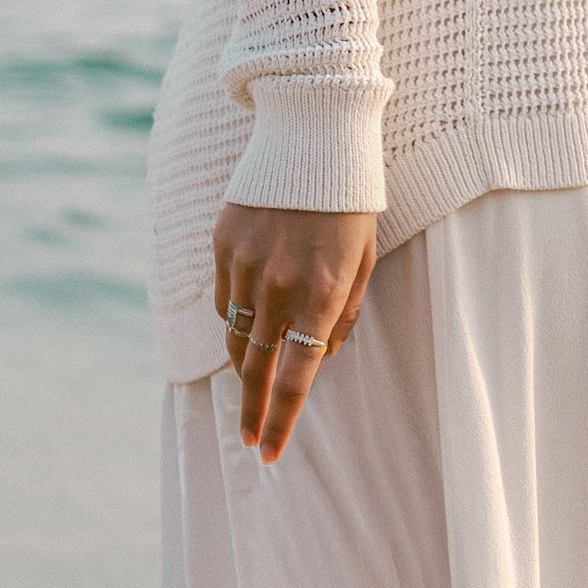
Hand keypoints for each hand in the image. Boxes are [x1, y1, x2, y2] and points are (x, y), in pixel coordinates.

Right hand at [213, 205, 377, 462]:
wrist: (314, 136)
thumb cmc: (351, 205)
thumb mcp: (364, 263)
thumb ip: (344, 317)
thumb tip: (320, 359)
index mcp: (322, 297)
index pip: (296, 378)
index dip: (281, 420)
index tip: (269, 451)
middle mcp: (278, 287)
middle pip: (255, 369)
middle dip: (251, 411)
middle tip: (249, 439)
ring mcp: (245, 266)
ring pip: (235, 337)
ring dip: (242, 366)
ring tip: (250, 383)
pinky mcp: (224, 244)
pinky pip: (225, 300)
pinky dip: (236, 319)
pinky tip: (250, 320)